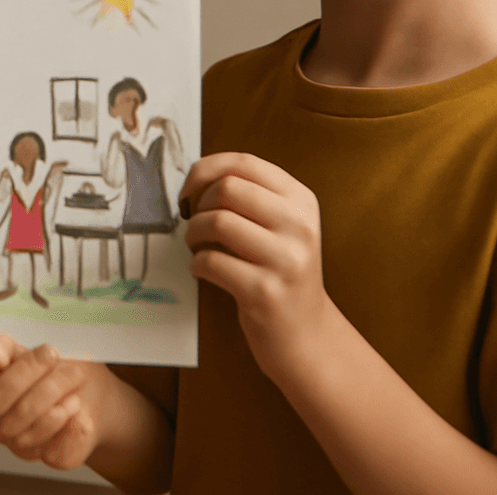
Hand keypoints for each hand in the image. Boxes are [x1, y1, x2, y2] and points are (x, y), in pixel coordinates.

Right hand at [0, 334, 99, 469]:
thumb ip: (4, 347)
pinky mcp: (46, 455)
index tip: (2, 356)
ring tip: (73, 375)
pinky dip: (70, 425)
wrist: (90, 392)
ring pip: (26, 426)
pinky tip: (76, 405)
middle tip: (52, 354)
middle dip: (27, 373)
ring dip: (54, 394)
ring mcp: (15, 442)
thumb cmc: (51, 367)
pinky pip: (54, 450)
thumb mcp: (24, 348)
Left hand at [177, 152, 331, 379]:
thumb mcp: (282, 225)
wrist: (306, 333)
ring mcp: (285, 260)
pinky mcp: (265, 292)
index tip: (190, 188)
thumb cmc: (280, 272)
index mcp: (301, 201)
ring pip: (216, 222)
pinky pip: (210, 261)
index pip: (244, 163)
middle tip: (194, 222)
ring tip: (198, 246)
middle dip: (198, 204)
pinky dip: (196, 264)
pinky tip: (204, 269)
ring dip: (193, 233)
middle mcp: (299, 226)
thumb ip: (250, 195)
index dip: (205, 169)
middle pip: (227, 188)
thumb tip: (197, 175)